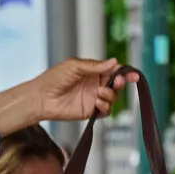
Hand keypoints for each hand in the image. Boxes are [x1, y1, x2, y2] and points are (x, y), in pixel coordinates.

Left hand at [0, 58, 135, 133]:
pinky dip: (105, 106)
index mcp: (93, 71)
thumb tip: (114, 62)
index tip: (133, 74)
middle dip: (121, 83)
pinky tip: (97, 101)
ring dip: (111, 95)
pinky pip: (105, 110)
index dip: (124, 72)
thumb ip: (95, 66)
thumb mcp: (75, 66)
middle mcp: (96, 84)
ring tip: (99, 93)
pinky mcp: (90, 111)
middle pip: (116, 84)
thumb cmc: (54, 78)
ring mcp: (94, 98)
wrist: (42, 97)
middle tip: (118, 82)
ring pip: (113, 98)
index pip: (113, 70)